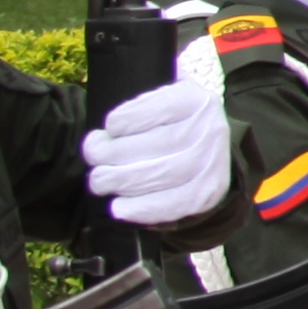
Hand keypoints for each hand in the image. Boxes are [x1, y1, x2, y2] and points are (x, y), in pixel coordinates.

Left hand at [84, 76, 232, 228]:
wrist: (209, 153)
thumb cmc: (169, 125)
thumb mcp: (159, 102)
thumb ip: (137, 104)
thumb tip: (103, 124)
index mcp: (194, 100)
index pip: (156, 108)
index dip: (122, 121)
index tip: (109, 128)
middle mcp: (211, 128)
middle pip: (157, 143)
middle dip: (112, 152)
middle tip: (94, 155)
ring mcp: (213, 162)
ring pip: (161, 174)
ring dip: (120, 181)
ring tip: (100, 181)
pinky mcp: (209, 191)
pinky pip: (172, 204)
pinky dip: (140, 208)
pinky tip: (118, 207)